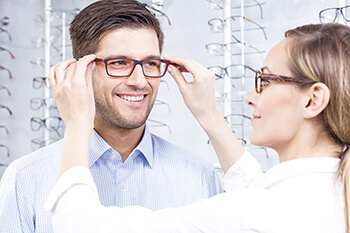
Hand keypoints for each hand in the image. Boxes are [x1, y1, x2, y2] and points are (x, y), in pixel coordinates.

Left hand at [48, 54, 95, 136]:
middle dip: (79, 61)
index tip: (91, 57)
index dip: (87, 58)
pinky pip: (51, 77)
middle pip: (72, 66)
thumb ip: (89, 77)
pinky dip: (54, 70)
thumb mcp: (90, 93)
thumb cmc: (86, 112)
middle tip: (85, 62)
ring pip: (58, 68)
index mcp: (77, 84)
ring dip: (65, 62)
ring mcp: (59, 88)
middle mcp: (66, 84)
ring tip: (71, 63)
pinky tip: (60, 70)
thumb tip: (90, 66)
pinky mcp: (55, 92)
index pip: (81, 64)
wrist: (77, 123)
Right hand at [165, 56, 243, 172]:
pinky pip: (197, 68)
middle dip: (178, 60)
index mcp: (202, 76)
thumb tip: (170, 68)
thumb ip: (177, 76)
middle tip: (168, 61)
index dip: (175, 59)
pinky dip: (189, 68)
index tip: (167, 58)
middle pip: (190, 61)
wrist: (207, 112)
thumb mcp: (184, 90)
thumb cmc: (198, 105)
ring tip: (173, 67)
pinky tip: (181, 70)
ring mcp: (209, 74)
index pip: (187, 62)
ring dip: (183, 64)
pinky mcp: (208, 76)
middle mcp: (207, 73)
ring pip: (194, 63)